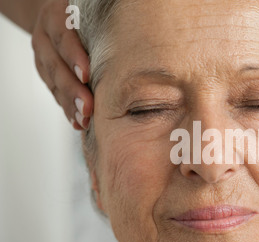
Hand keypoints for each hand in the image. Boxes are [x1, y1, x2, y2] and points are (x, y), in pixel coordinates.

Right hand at [31, 0, 91, 128]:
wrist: (62, 17)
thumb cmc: (88, 17)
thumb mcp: (92, 17)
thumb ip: (103, 31)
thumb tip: (130, 50)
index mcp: (57, 17)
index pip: (64, 38)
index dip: (74, 57)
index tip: (86, 76)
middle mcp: (46, 37)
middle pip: (56, 66)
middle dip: (72, 90)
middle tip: (88, 108)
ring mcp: (44, 57)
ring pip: (54, 83)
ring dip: (69, 105)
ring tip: (84, 121)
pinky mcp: (46, 74)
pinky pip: (55, 93)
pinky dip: (67, 109)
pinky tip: (78, 123)